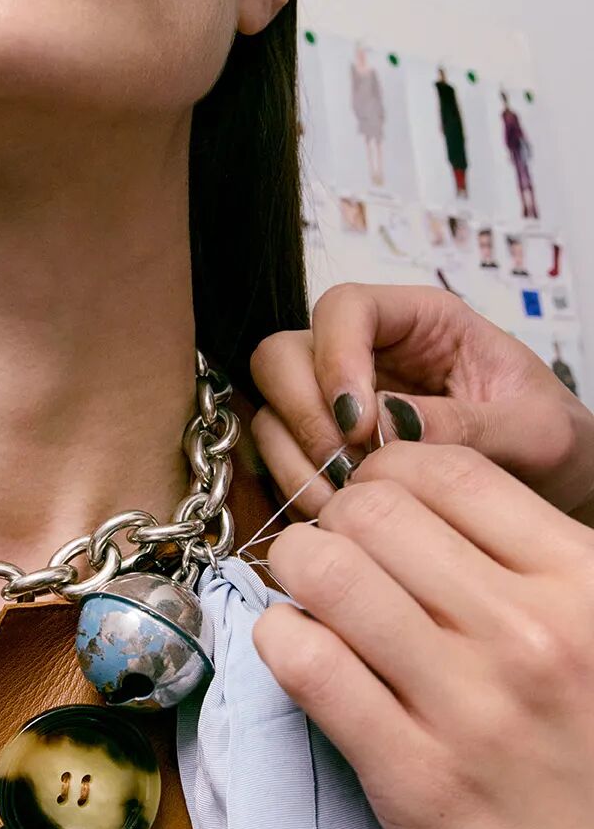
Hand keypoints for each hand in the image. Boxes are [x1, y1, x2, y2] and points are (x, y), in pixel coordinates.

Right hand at [250, 283, 593, 522]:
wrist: (559, 490)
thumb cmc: (557, 445)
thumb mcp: (536, 433)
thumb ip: (467, 425)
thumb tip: (386, 426)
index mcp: (422, 322)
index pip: (343, 307)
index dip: (334, 356)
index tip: (359, 423)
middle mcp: (368, 355)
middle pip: (283, 354)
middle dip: (301, 413)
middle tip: (344, 470)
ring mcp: (338, 404)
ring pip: (270, 411)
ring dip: (295, 461)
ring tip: (345, 507)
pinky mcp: (326, 453)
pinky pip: (280, 461)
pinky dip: (296, 491)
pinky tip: (340, 521)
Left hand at [254, 441, 593, 828]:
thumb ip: (533, 559)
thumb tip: (428, 491)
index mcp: (581, 583)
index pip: (447, 470)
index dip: (388, 473)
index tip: (374, 503)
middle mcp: (526, 634)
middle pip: (375, 511)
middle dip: (335, 519)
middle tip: (335, 552)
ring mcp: (466, 707)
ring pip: (327, 573)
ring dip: (296, 569)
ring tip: (306, 593)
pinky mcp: (410, 777)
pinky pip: (306, 664)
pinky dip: (280, 640)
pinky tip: (297, 650)